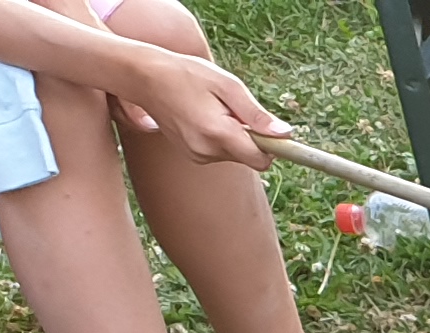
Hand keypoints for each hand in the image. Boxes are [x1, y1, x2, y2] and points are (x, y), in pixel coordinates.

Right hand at [109, 47, 286, 167]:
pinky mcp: (191, 154)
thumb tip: (285, 134)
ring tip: (214, 109)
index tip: (277, 133)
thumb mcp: (228, 86)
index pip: (261, 160)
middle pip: (250, 157)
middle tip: (233, 109)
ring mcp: (196, 155)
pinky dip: (221, 137)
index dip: (274, 148)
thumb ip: (256, 113)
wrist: (144, 78)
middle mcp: (206, 150)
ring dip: (235, 136)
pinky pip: (220, 152)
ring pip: (236, 154)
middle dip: (252, 137)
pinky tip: (204, 116)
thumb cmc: (187, 74)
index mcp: (218, 133)